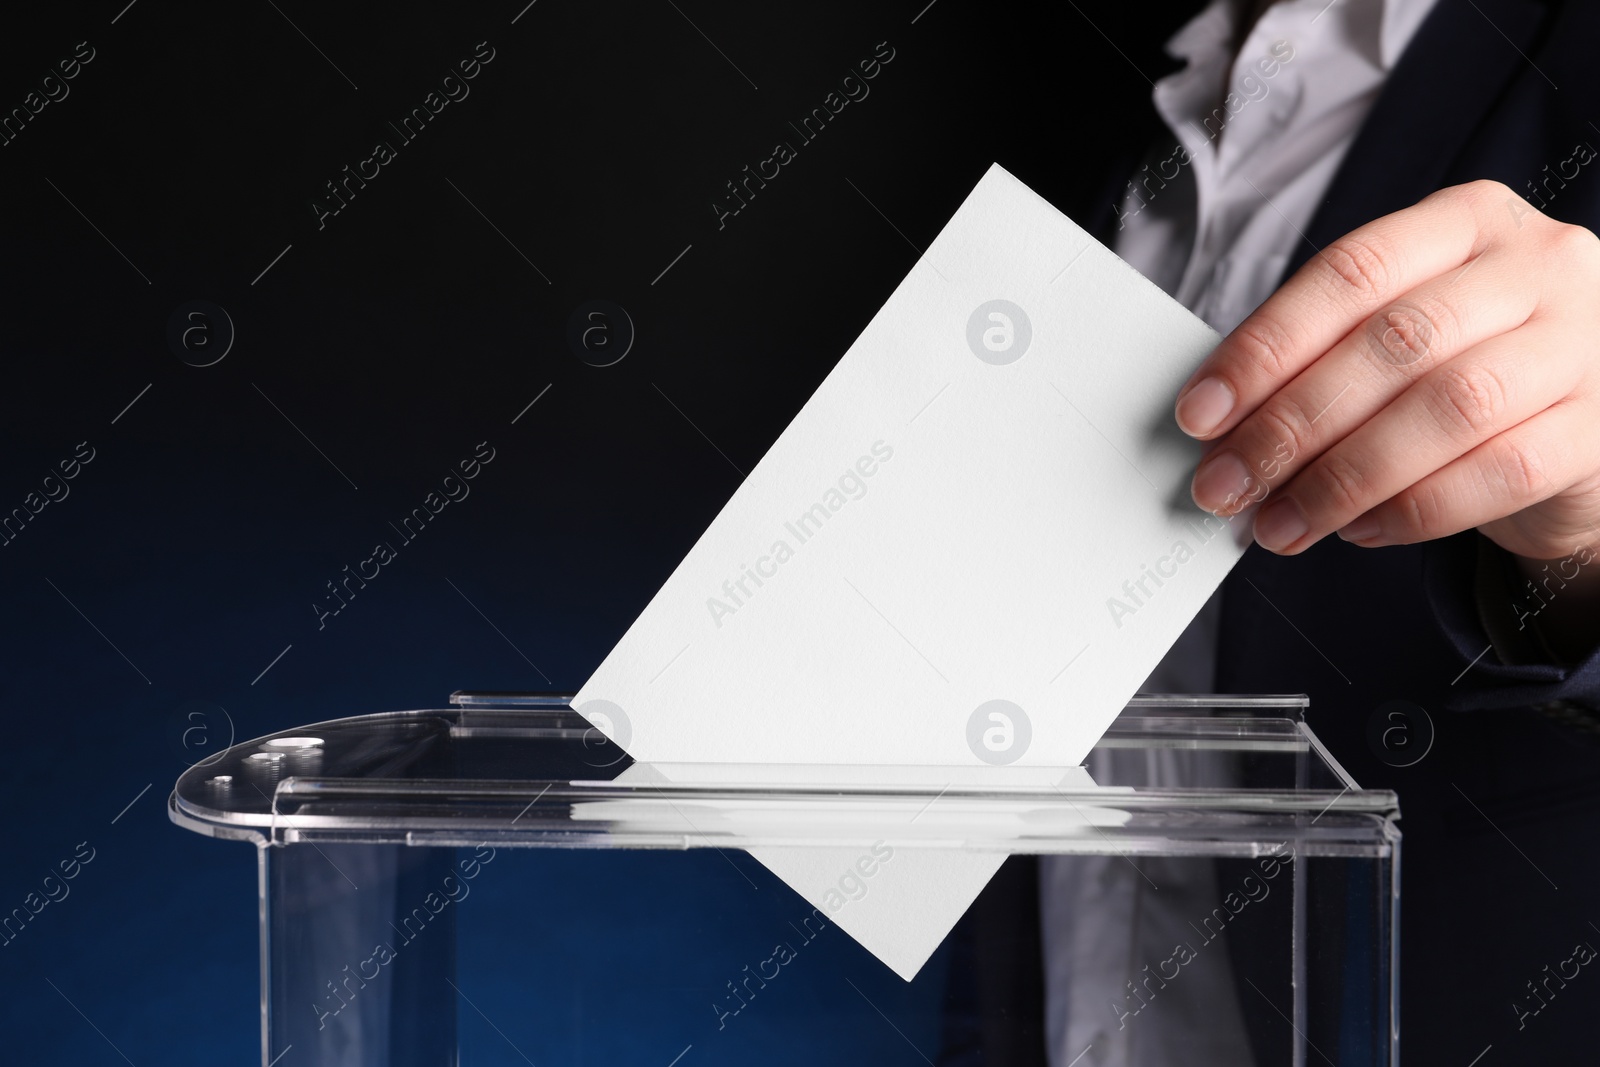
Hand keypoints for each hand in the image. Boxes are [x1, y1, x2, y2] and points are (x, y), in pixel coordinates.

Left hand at [1175, 180, 1599, 563]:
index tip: (1201, 412)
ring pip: (1447, 409)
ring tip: (1280, 522)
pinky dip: (1414, 509)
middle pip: (1392, 343)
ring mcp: (1582, 343)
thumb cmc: (1470, 369)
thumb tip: (1223, 427)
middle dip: (1291, 424)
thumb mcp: (1403, 335)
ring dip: (1343, 478)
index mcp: (1467, 221)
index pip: (1349, 273)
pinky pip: (1498, 473)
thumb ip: (1326, 358)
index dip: (1265, 346)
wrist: (1585, 428)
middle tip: (1227, 484)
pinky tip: (1359, 529)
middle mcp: (1536, 266)